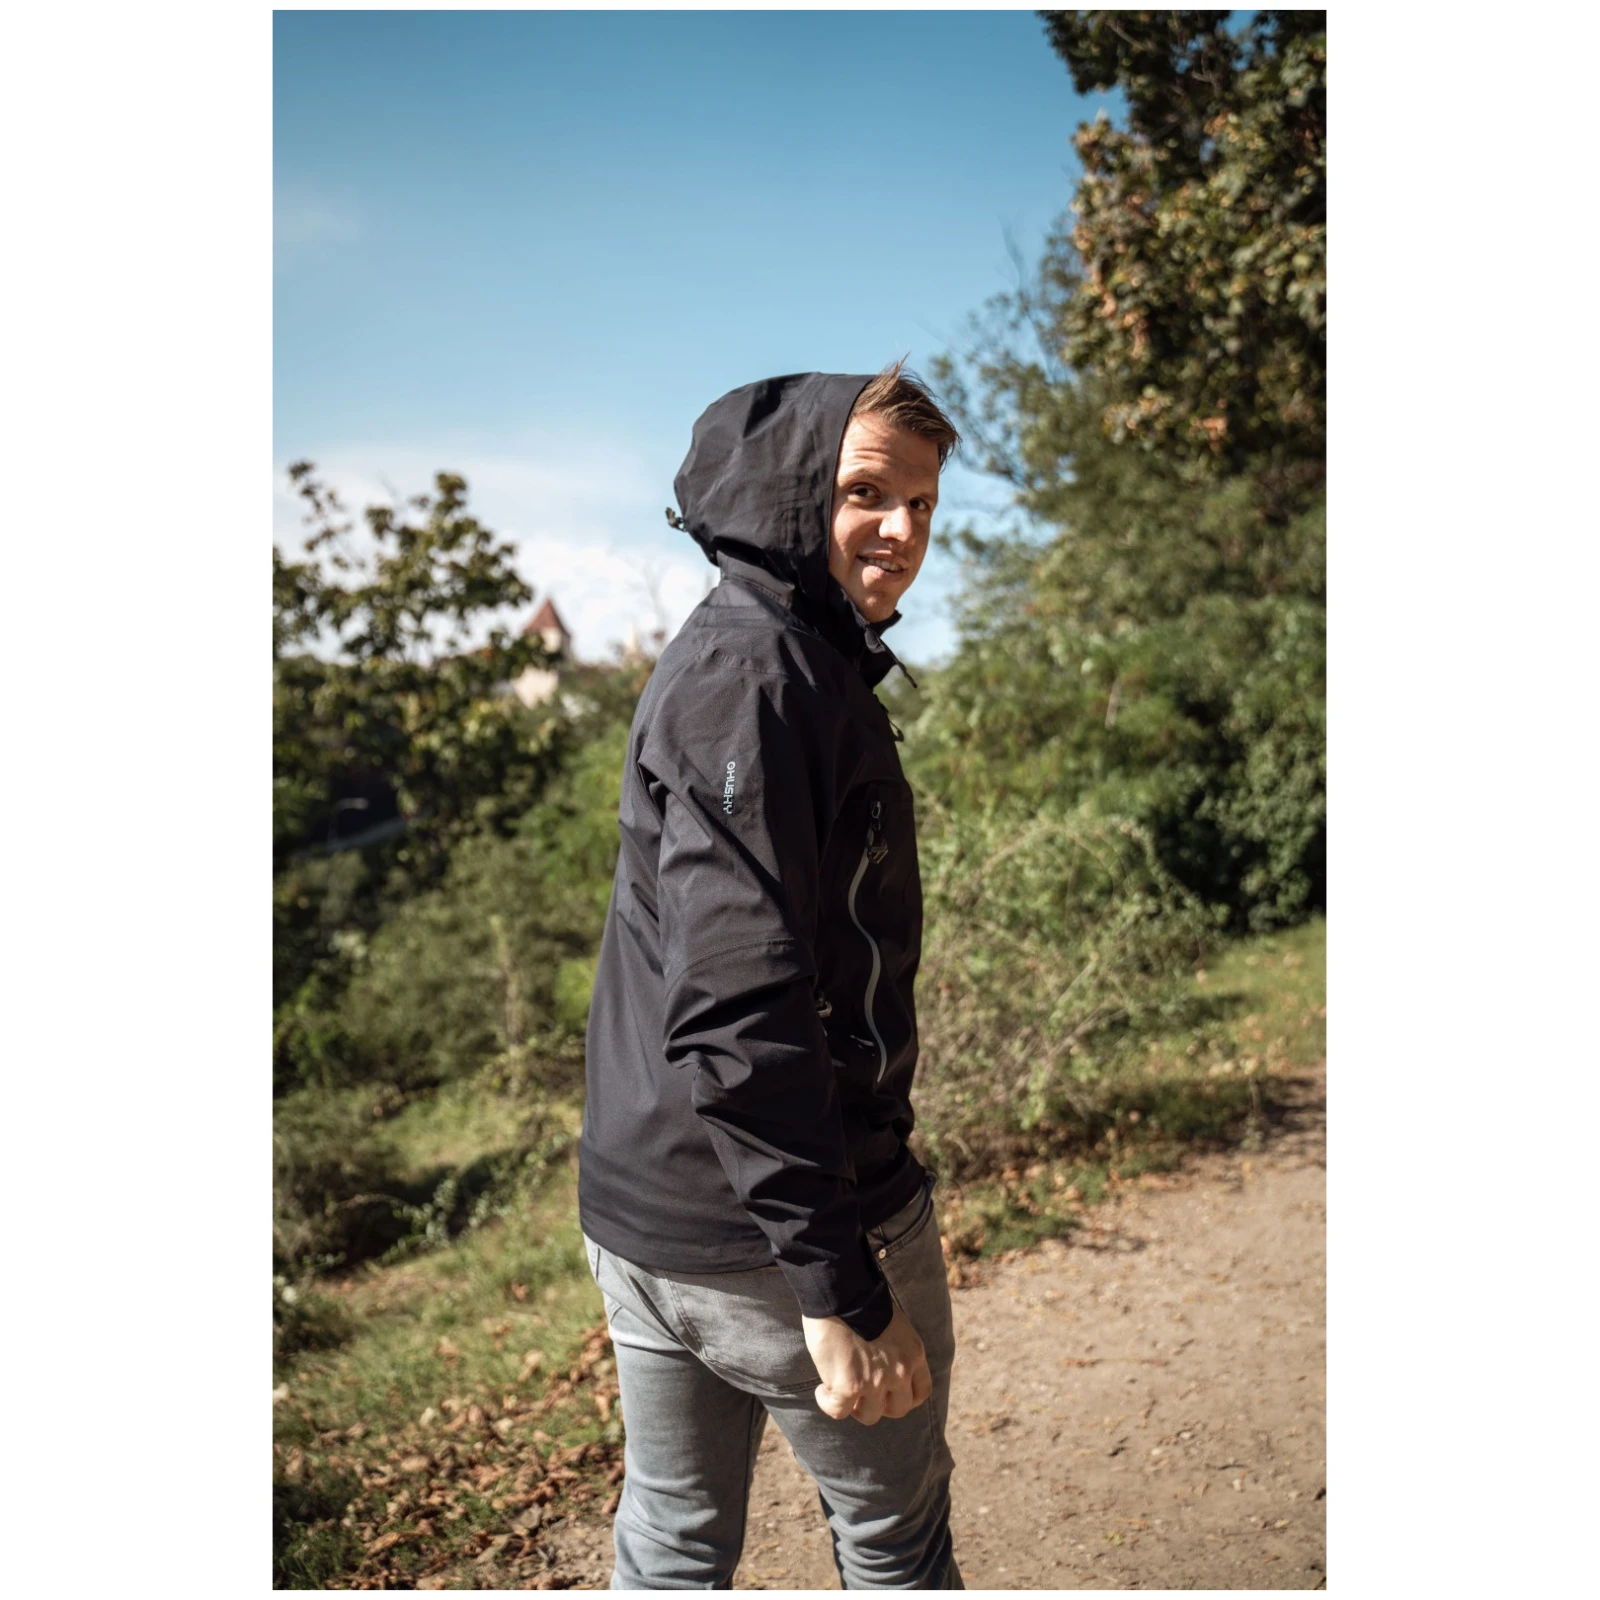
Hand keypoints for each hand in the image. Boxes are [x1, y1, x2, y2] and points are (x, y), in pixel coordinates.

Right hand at [801, 1304, 932, 1424]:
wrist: (844, 1292)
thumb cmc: (862, 1299)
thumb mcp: (894, 1325)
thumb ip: (894, 1348)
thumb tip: (879, 1361)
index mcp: (913, 1354)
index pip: (921, 1392)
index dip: (904, 1398)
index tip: (889, 1394)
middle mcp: (899, 1372)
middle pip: (898, 1409)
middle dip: (881, 1405)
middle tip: (862, 1394)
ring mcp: (876, 1382)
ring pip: (869, 1415)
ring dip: (854, 1407)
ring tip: (838, 1391)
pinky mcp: (849, 1386)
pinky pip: (838, 1411)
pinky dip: (828, 1402)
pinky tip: (822, 1390)